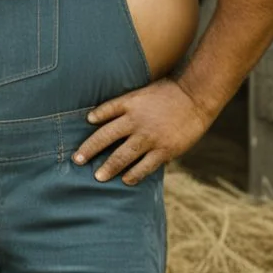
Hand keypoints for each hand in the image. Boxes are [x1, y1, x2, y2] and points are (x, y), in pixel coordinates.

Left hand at [72, 77, 211, 184]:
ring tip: (98, 177)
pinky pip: (144, 167)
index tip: (84, 126)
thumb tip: (104, 117)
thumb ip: (126, 105)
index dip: (93, 120)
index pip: (105, 112)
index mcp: (130, 103)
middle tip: (77, 160)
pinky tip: (126, 180)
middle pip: (106, 137)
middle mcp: (135, 121)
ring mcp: (149, 137)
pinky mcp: (164, 150)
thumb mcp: (144, 92)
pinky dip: (134, 174)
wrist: (195, 97)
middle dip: (90, 150)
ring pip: (123, 156)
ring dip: (109, 167)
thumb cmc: (169, 92)